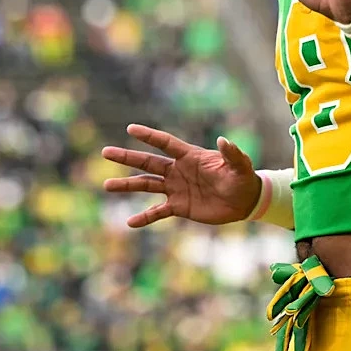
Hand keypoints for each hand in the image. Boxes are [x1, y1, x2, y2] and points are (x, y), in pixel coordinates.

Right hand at [101, 124, 261, 227]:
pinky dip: (144, 217)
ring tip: (107, 185)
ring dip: (127, 185)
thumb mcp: (240, 165)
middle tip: (106, 152)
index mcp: (190, 156)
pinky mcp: (179, 206)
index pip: (166, 143)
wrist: (244, 201)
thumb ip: (231, 153)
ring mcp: (176, 188)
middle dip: (127, 156)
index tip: (131, 128)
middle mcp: (178, 170)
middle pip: (148, 162)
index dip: (149, 136)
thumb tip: (223, 140)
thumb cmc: (242, 178)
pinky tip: (129, 222)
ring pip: (146, 185)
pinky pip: (157, 211)